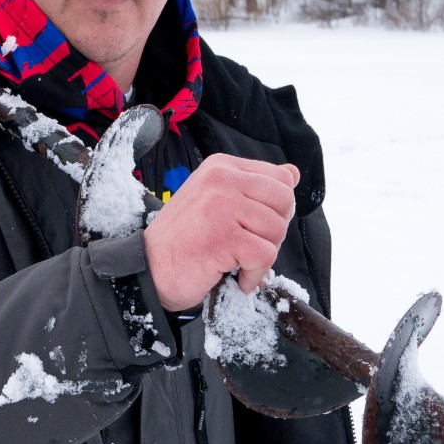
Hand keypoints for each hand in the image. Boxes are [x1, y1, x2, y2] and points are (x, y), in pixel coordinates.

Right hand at [142, 154, 299, 312]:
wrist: (149, 269)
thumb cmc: (183, 239)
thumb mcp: (217, 201)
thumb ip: (254, 186)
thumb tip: (293, 173)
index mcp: (222, 167)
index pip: (280, 177)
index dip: (277, 207)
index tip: (253, 225)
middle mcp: (221, 179)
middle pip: (284, 201)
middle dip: (274, 231)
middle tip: (249, 245)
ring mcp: (221, 206)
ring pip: (277, 229)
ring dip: (263, 256)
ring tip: (237, 261)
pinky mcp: (223, 236)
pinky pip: (265, 255)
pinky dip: (255, 275)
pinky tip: (236, 276)